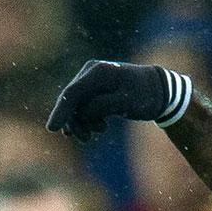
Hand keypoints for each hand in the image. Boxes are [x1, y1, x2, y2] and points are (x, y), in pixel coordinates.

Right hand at [46, 60, 191, 139]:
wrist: (159, 89)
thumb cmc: (145, 95)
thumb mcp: (125, 102)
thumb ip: (101, 106)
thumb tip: (81, 111)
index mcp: (98, 72)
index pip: (73, 93)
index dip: (61, 112)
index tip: (51, 129)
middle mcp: (91, 71)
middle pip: (71, 100)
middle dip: (75, 121)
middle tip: (87, 139)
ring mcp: (91, 78)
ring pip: (76, 105)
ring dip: (82, 122)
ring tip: (98, 132)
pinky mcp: (94, 87)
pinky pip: (82, 105)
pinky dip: (86, 118)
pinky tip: (97, 128)